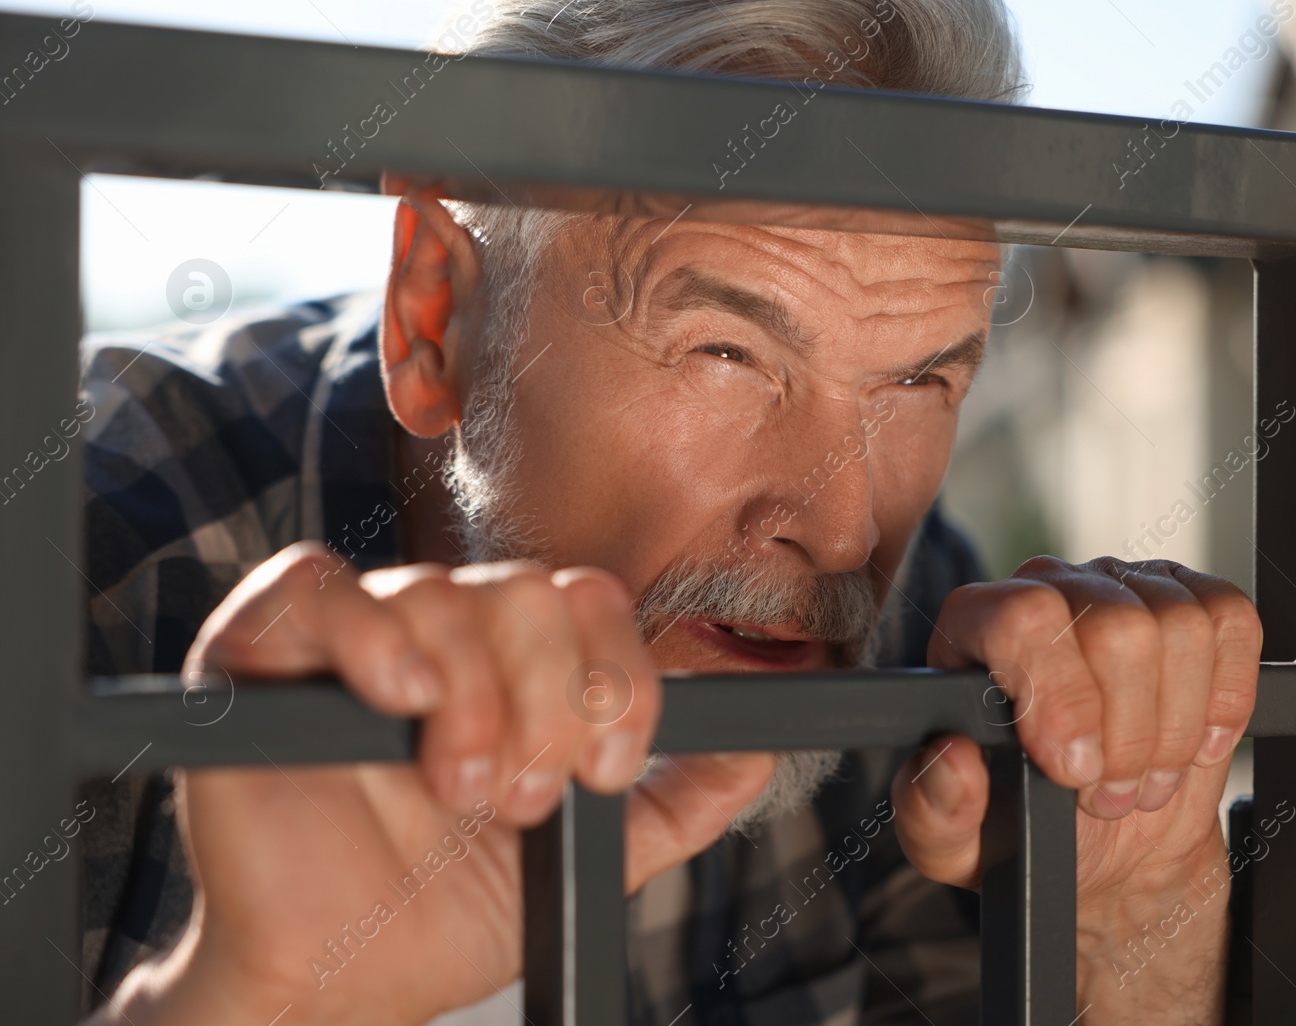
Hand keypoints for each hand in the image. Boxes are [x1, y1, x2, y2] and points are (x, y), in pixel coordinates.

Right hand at [116, 541, 774, 1025]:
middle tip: (523, 799)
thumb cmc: (444, 917)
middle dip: (547, 703)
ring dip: (474, 698)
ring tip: (460, 788)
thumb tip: (763, 751)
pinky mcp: (257, 651)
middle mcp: (442, 632)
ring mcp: (351, 635)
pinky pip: (313, 585)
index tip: (610, 770)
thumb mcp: (590, 861)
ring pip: (442, 593)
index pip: (591, 602)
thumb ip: (678, 804)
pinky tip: (405, 700)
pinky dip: (369, 632)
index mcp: (517, 662)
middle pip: (530, 590)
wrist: (334, 988)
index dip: (618, 676)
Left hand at [888, 556, 1260, 1019]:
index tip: (1070, 770)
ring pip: (1179, 626)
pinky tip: (1194, 744)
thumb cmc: (1018, 829)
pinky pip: (1231, 621)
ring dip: (1173, 728)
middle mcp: (1048, 590)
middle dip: (1127, 733)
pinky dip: (1225, 697)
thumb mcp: (955, 846)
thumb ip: (934, 809)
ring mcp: (1123, 588)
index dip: (1059, 694)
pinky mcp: (1191, 601)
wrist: (1102, 844)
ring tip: (1143, 779)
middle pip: (1115, 625)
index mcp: (975, 628)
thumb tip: (950, 756)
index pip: (1022, 617)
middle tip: (1108, 793)